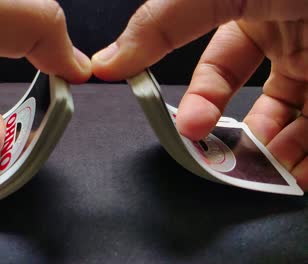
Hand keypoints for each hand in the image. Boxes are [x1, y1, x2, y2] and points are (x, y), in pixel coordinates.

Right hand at [91, 0, 306, 189]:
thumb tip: (109, 60)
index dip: (198, 102)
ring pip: (296, 128)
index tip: (185, 129)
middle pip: (257, 107)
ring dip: (279, 156)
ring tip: (268, 172)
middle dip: (240, 138)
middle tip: (228, 162)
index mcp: (255, 16)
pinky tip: (300, 175)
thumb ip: (164, 23)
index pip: (217, 71)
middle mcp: (293, 44)